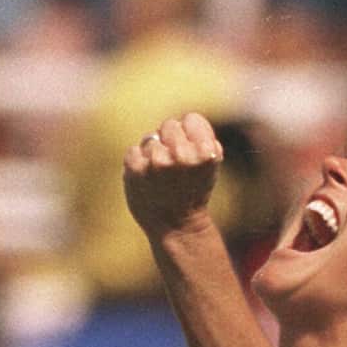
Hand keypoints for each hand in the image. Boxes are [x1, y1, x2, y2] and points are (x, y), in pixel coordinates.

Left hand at [123, 113, 223, 240]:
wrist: (176, 227)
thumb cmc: (194, 192)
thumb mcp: (211, 164)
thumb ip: (203, 137)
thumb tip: (185, 121)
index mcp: (205, 152)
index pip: (192, 119)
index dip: (192, 135)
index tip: (192, 154)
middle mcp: (181, 155)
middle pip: (170, 125)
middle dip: (171, 142)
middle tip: (174, 168)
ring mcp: (156, 162)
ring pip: (151, 139)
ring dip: (154, 154)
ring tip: (160, 178)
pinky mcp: (135, 169)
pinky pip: (134, 151)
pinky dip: (138, 163)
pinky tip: (147, 181)